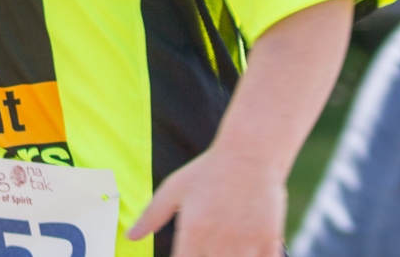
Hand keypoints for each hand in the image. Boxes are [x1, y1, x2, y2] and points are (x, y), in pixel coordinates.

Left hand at [126, 143, 287, 256]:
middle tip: (204, 247)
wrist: (251, 152)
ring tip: (222, 248)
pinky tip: (245, 250)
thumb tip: (130, 236)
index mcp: (194, 232)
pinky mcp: (269, 239)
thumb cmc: (209, 169)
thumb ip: (152, 216)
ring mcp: (246, 243)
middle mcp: (219, 242)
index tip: (184, 254)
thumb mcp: (174, 188)